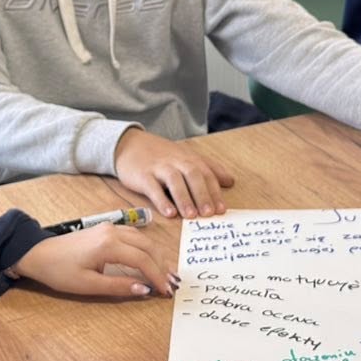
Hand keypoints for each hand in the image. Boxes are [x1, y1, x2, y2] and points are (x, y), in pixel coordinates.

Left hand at [12, 224, 174, 297]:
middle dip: (162, 266)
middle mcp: (113, 231)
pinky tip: (149, 260)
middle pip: (148, 247)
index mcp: (109, 245)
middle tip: (172, 284)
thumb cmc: (59, 271)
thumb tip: (145, 290)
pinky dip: (146, 249)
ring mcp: (110, 228)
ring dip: (156, 256)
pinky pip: (134, 236)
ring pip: (143, 240)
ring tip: (165, 274)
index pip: (143, 260)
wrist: (38, 254)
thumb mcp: (89, 285)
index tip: (166, 291)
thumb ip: (119, 286)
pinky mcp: (106, 229)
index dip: (158, 276)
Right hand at [113, 129, 233, 218]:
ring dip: (184, 199)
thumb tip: (230, 181)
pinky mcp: (142, 175)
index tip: (221, 210)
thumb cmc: (162, 155)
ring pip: (174, 181)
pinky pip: (153, 188)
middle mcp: (176, 162)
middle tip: (208, 213)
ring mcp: (159, 168)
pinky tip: (169, 213)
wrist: (129, 144)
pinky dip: (162, 201)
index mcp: (189, 159)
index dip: (214, 192)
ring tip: (191, 216)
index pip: (206, 174)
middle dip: (202, 195)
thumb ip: (209, 169)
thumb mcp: (187, 157)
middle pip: (193, 176)